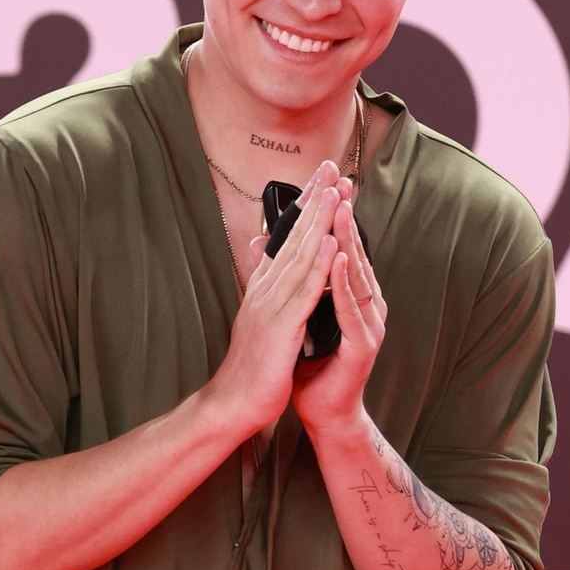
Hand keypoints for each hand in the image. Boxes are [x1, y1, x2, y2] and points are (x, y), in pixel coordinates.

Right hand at [206, 162, 341, 438]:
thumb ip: (266, 292)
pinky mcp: (281, 327)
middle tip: (331, 166)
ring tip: (336, 191)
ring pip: (300, 255)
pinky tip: (331, 243)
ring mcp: (271, 306)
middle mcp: (265, 289)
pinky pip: (304, 291)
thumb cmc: (251, 368)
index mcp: (263, 288)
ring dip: (319, 222)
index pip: (286, 239)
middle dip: (314, 200)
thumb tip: (265, 266)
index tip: (321, 179)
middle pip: (293, 236)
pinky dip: (318, 266)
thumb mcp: (258, 322)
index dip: (304, 207)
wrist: (233, 404)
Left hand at [291, 192, 386, 437]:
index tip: (327, 184)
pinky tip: (339, 262)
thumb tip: (267, 250)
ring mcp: (368, 326)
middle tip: (340, 184)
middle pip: (354, 255)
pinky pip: (352, 310)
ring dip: (348, 243)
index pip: (342, 251)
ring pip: (356, 277)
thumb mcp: (296, 320)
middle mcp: (364, 308)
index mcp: (350, 300)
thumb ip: (290, 284)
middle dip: (345, 220)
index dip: (334, 219)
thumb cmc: (311, 370)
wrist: (322, 414)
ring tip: (340, 211)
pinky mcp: (363, 346)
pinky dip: (344, 285)